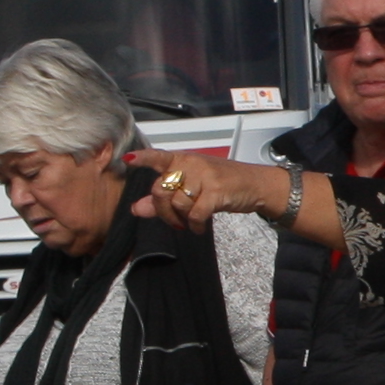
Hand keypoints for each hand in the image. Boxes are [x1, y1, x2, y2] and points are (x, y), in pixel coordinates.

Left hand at [136, 151, 260, 233]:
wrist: (255, 184)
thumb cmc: (222, 183)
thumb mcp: (192, 187)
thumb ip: (162, 198)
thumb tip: (137, 209)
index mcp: (182, 160)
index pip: (158, 157)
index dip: (142, 159)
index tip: (128, 159)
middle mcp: (191, 164)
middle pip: (161, 190)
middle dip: (163, 212)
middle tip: (174, 221)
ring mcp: (205, 176)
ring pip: (178, 203)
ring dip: (181, 219)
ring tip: (190, 222)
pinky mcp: (217, 190)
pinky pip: (196, 213)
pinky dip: (195, 225)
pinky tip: (199, 227)